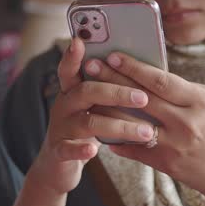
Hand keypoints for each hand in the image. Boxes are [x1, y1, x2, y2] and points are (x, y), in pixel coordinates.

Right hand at [28, 39, 155, 194]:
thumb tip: (139, 74)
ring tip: (145, 132)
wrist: (58, 164)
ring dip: (118, 125)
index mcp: (72, 91)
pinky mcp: (58, 151)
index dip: (73, 56)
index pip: (71, 69)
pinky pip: (68, 149)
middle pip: (86, 91)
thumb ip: (105, 91)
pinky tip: (94, 149)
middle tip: (143, 98)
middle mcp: (63, 106)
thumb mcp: (91, 107)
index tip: (79, 41)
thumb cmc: (84, 129)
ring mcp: (60, 128)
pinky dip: (81, 149)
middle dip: (116, 92)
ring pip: (87, 122)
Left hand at [83, 52, 204, 201]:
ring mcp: (174, 144)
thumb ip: (182, 90)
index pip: (160, 80)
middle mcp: (186, 121)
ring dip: (107, 109)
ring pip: (132, 123)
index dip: (134, 67)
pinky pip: (134, 149)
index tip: (113, 56)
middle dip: (113, 79)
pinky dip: (116, 139)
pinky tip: (100, 129)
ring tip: (87, 96)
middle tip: (91, 67)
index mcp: (198, 101)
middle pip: (142, 97)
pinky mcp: (165, 163)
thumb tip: (148, 76)